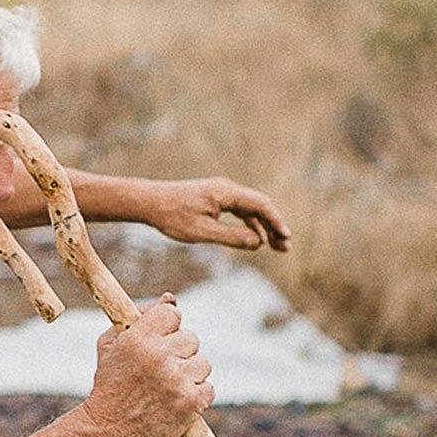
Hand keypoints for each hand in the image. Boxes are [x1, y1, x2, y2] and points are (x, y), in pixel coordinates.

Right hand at [84, 297, 214, 436]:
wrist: (111, 430)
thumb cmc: (111, 384)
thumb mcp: (110, 345)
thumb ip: (140, 317)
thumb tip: (170, 299)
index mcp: (139, 338)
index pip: (172, 314)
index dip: (167, 327)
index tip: (160, 339)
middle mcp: (160, 356)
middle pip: (191, 338)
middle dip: (179, 352)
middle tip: (161, 368)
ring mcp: (177, 380)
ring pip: (202, 363)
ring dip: (189, 374)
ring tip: (168, 386)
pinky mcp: (191, 402)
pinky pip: (208, 387)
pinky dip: (196, 394)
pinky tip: (176, 399)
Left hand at [141, 175, 291, 252]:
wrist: (150, 202)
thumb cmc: (173, 217)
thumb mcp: (203, 232)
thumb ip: (231, 238)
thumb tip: (258, 243)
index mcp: (226, 193)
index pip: (261, 204)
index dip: (276, 222)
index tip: (286, 238)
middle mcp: (227, 189)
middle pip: (259, 206)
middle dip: (274, 226)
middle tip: (285, 247)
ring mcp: (222, 192)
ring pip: (250, 209)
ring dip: (263, 227)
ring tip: (275, 246)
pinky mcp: (215, 198)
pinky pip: (239, 210)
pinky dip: (250, 224)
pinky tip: (256, 239)